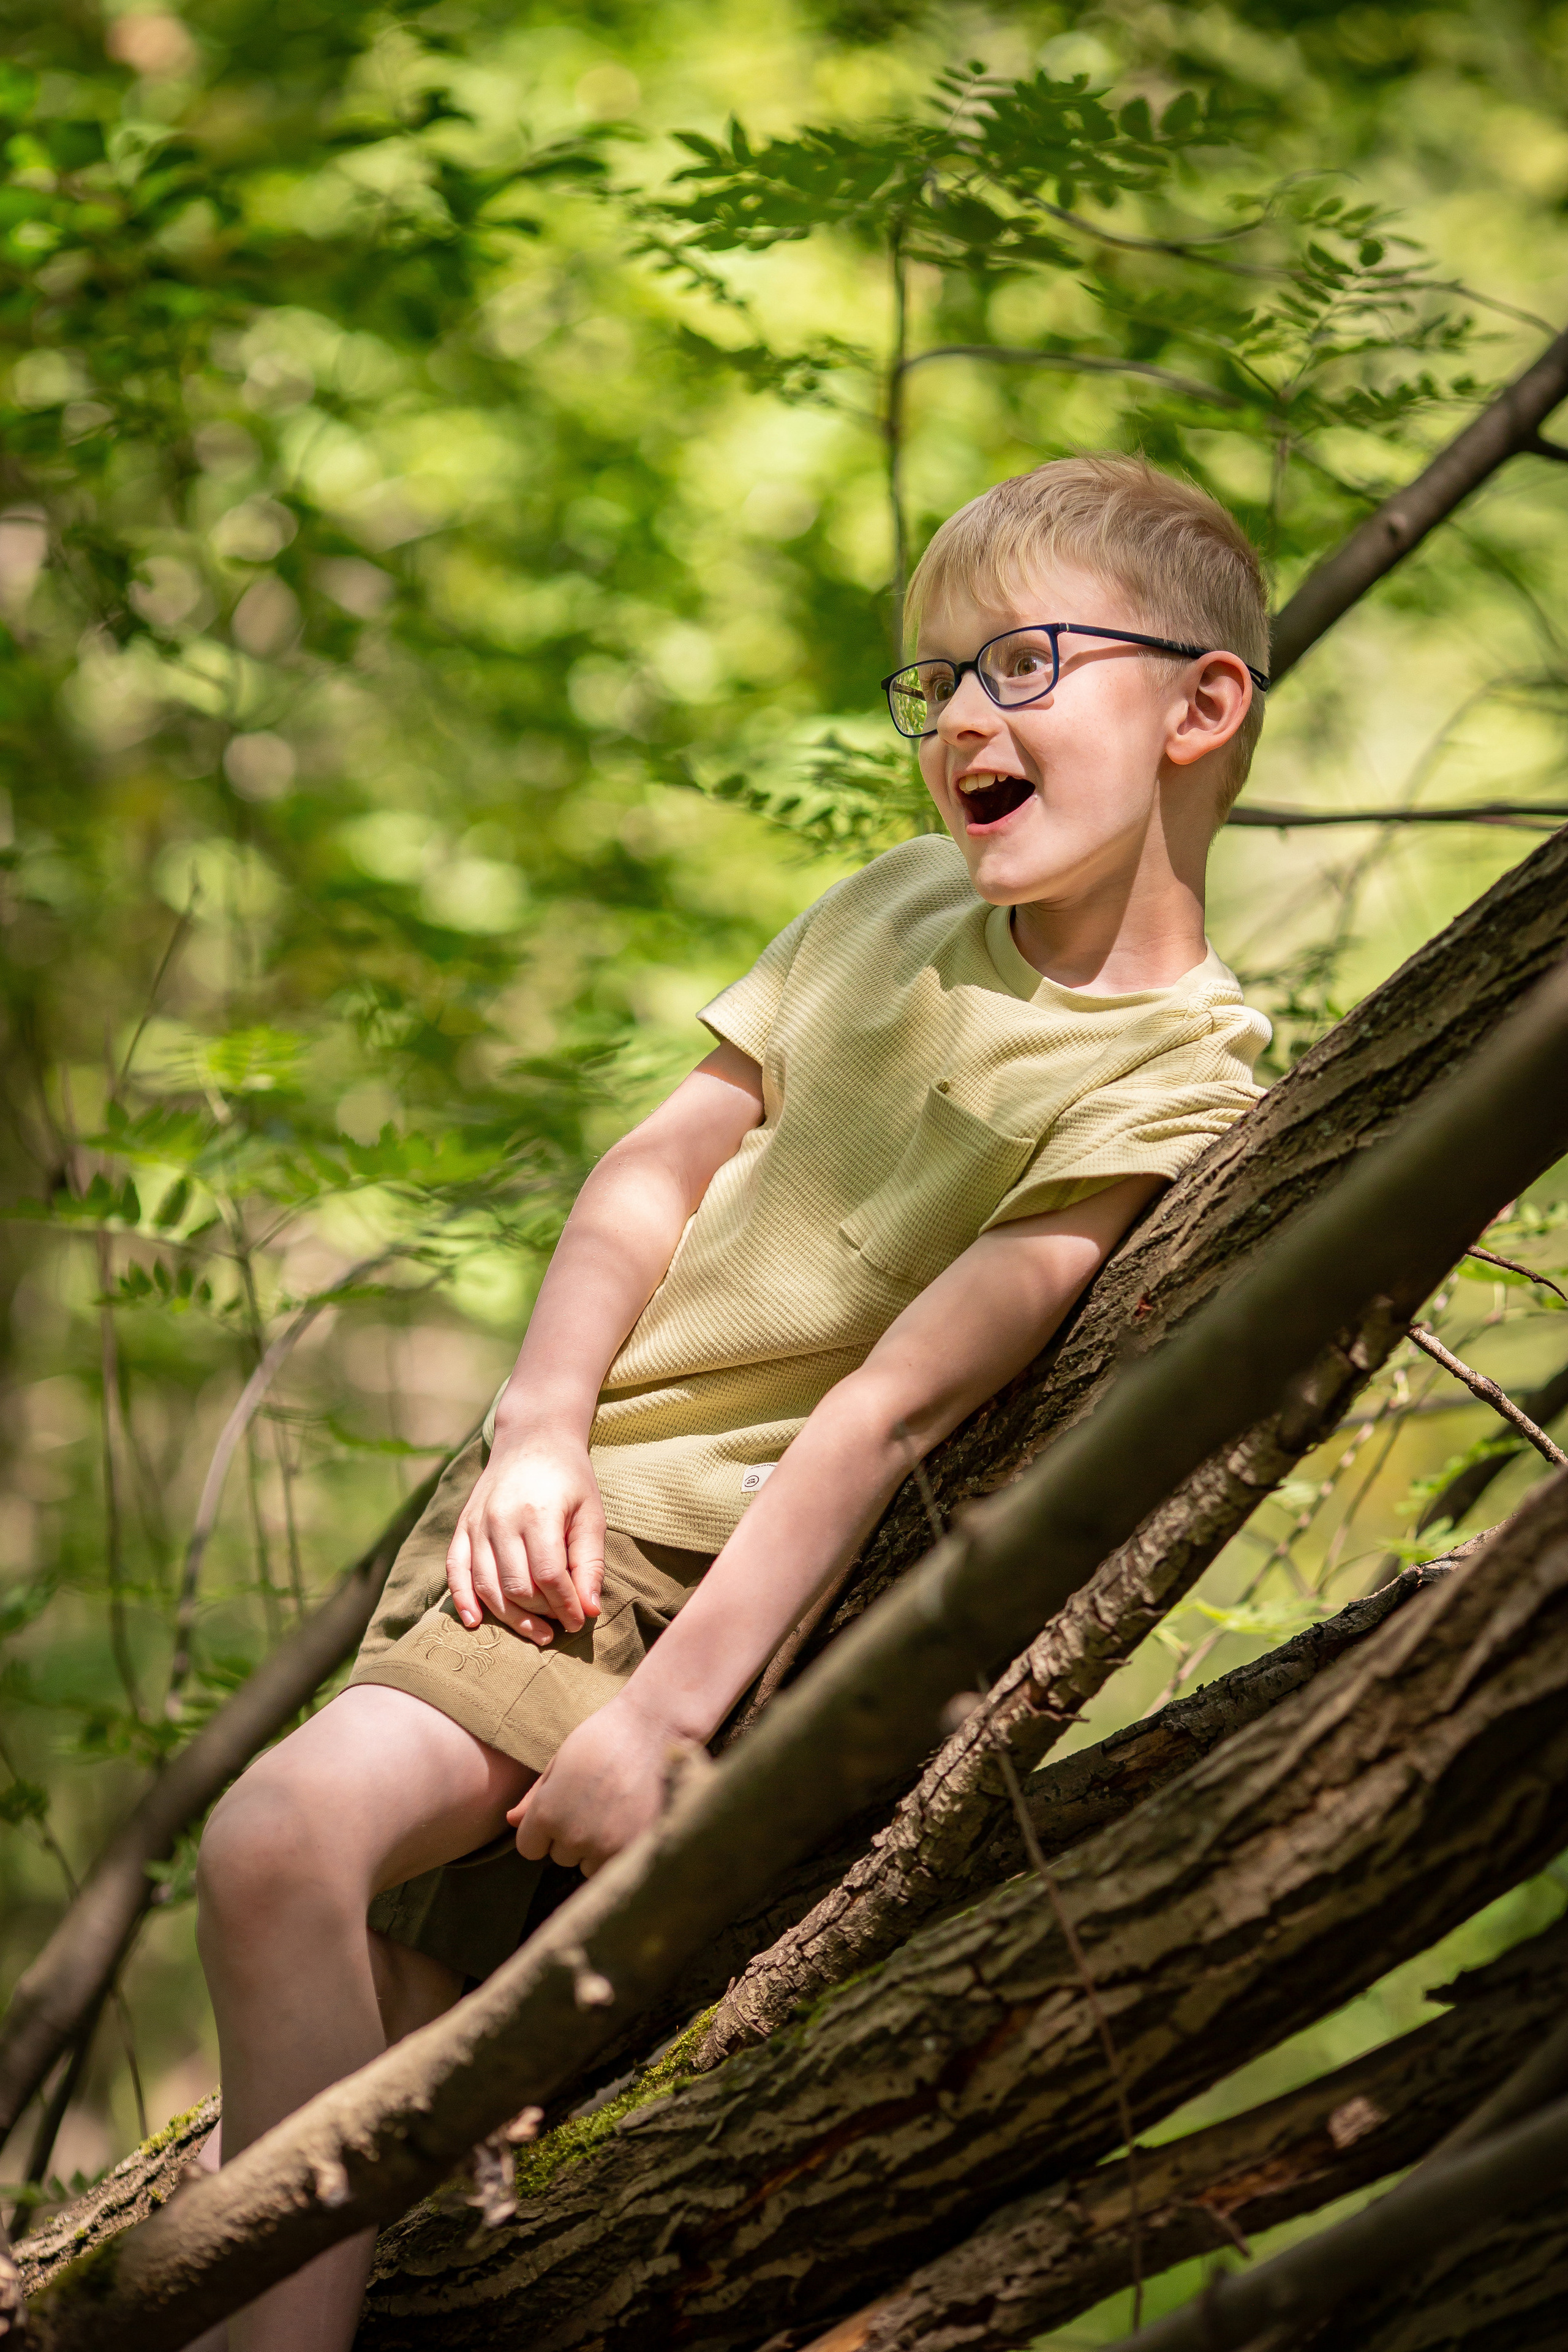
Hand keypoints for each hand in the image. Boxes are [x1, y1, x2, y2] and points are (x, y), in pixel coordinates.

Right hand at [445, 1432, 604, 1645]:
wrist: (532, 1437)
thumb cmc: (569, 1478)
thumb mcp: (591, 1514)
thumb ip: (590, 1562)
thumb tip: (589, 1611)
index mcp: (538, 1513)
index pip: (549, 1576)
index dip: (565, 1606)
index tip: (578, 1622)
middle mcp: (501, 1518)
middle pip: (517, 1586)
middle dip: (541, 1613)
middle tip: (559, 1626)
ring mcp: (477, 1522)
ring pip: (487, 1585)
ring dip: (511, 1616)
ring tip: (536, 1631)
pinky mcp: (462, 1525)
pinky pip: (455, 1568)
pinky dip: (462, 1598)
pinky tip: (476, 1621)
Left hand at [509, 1694, 685, 1873]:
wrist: (657, 1727)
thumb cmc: (604, 1736)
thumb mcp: (560, 1760)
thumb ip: (533, 1797)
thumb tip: (510, 1821)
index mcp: (548, 1813)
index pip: (529, 1848)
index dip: (543, 1831)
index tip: (562, 1810)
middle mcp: (574, 1836)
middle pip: (561, 1856)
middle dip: (572, 1837)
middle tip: (594, 1803)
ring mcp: (608, 1846)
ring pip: (590, 1865)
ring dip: (597, 1847)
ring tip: (615, 1811)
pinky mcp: (638, 1849)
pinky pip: (617, 1866)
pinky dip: (621, 1851)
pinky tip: (630, 1820)